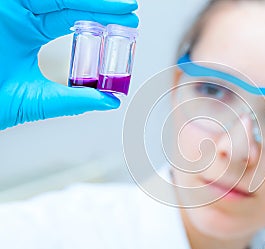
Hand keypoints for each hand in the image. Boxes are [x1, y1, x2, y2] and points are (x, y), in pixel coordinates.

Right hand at [0, 0, 138, 129]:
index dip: (101, 21)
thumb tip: (110, 101)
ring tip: (119, 6)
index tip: (129, 25)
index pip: (73, 22)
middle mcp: (21, 15)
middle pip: (69, 3)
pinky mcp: (1, 2)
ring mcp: (10, 6)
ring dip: (88, 0)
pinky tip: (86, 2)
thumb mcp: (40, 98)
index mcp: (29, 34)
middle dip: (101, 6)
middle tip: (130, 11)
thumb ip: (74, 99)